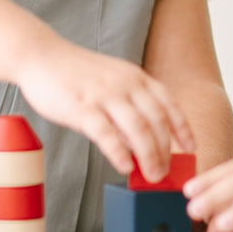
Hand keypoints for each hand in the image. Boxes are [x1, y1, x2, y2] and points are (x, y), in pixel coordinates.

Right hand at [14, 31, 194, 180]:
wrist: (41, 56)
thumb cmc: (76, 74)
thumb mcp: (111, 81)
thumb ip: (127, 106)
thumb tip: (142, 141)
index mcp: (134, 77)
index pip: (167, 103)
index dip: (182, 126)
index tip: (191, 147)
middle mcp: (124, 84)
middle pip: (156, 119)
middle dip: (165, 149)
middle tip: (165, 172)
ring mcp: (103, 94)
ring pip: (137, 128)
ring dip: (148, 154)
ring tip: (152, 175)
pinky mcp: (81, 107)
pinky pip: (106, 133)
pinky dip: (118, 152)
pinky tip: (124, 166)